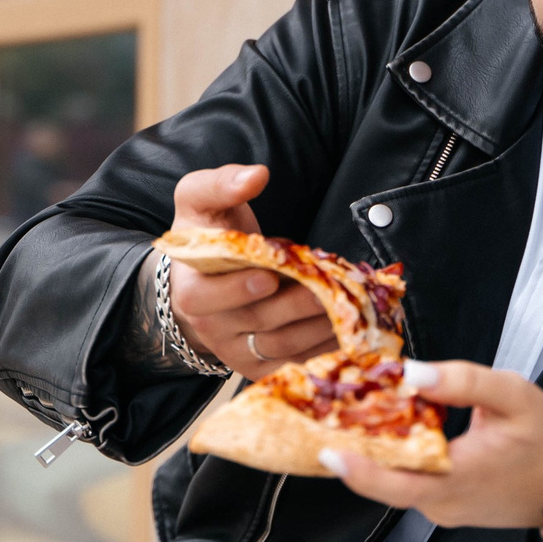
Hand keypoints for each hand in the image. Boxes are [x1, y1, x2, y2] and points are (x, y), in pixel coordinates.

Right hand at [168, 165, 337, 374]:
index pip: (207, 298)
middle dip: (298, 305)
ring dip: (320, 326)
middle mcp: (211, 327)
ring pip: (283, 346)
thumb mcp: (201, 200)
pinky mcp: (261, 366)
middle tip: (330, 288)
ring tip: (350, 304)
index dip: (237, 290)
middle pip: (258, 322)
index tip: (269, 276)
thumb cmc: (207, 233)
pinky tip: (352, 329)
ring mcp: (237, 351)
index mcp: (190, 289)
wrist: (203, 277)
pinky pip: (296, 363)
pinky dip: (326, 349)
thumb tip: (255, 175)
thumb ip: (222, 184)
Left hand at [325, 361, 542, 529]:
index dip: (358, 471)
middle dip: (354, 451)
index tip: (327, 451)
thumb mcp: (515, 395)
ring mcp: (444, 510)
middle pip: (385, 482)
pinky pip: (411, 484)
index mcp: (459, 478)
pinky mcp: (448, 508)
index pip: (397, 483)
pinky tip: (389, 429)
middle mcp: (444, 503)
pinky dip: (396, 459)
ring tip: (350, 414)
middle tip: (324, 418)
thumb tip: (414, 374)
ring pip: (396, 483)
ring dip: (374, 453)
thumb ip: (464, 381)